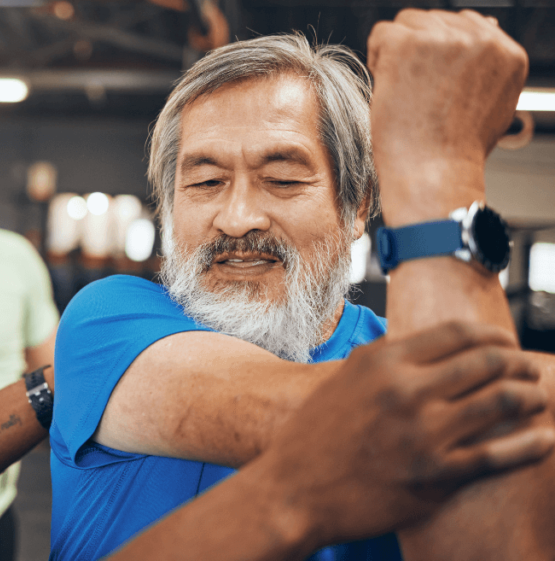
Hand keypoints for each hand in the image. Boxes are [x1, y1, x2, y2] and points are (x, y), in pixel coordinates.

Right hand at [262, 321, 553, 546]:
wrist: (292, 489)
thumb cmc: (314, 435)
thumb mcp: (345, 379)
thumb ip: (386, 360)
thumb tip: (428, 345)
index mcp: (384, 362)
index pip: (458, 333)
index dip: (494, 335)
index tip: (507, 343)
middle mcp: (406, 391)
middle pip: (487, 362)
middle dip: (519, 363)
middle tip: (528, 369)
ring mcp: (423, 434)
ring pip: (501, 401)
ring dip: (531, 396)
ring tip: (537, 398)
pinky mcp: (435, 475)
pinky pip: (498, 455)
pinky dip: (531, 445)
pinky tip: (544, 439)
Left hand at [367, 9, 526, 181]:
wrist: (434, 172)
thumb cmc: (456, 148)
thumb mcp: (492, 102)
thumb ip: (489, 64)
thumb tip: (488, 25)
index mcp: (507, 51)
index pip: (465, 26)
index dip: (439, 55)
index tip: (435, 85)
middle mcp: (482, 39)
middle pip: (434, 20)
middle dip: (418, 51)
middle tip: (417, 92)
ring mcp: (445, 39)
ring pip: (406, 22)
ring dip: (396, 53)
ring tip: (405, 90)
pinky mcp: (410, 44)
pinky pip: (382, 33)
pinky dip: (377, 58)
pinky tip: (390, 87)